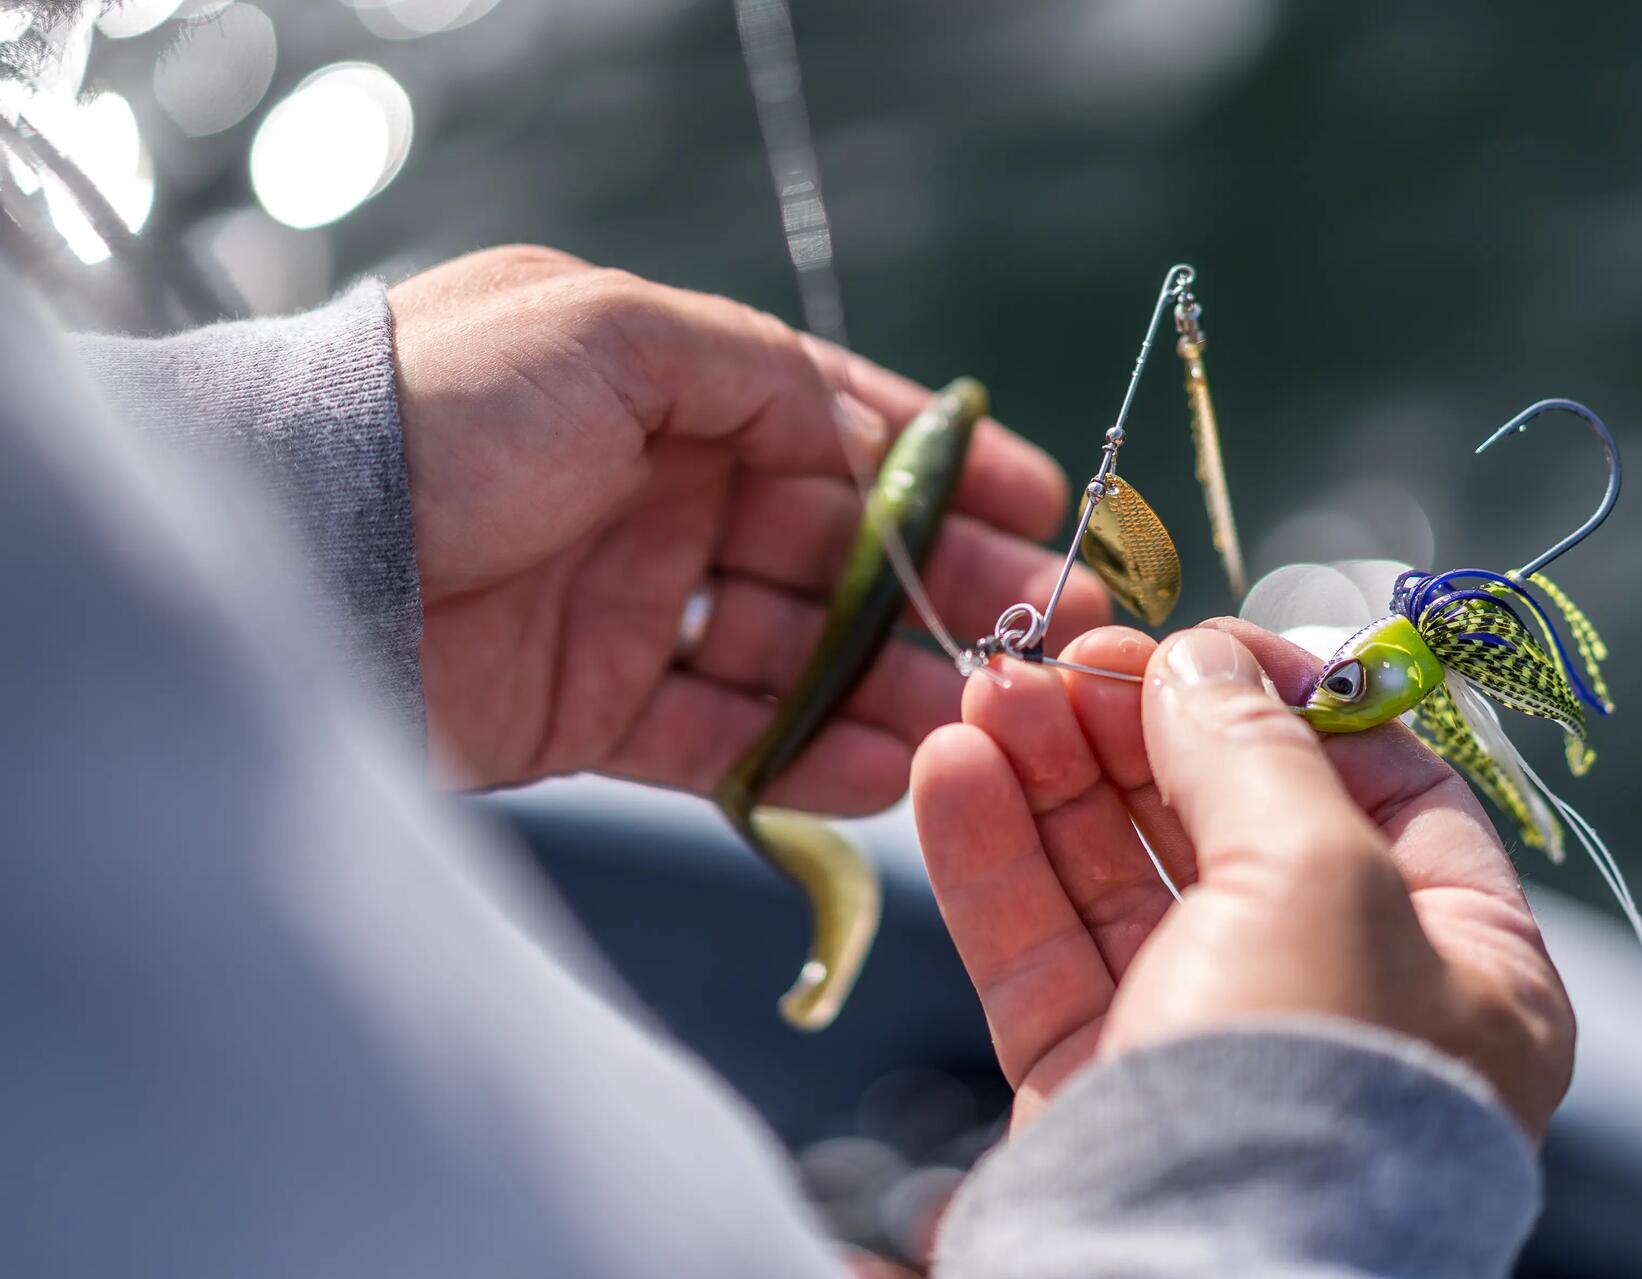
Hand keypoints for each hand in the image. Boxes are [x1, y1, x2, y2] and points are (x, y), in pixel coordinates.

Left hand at [390, 246, 1105, 795]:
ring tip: (996, 710)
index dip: (945, 464)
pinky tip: (892, 767)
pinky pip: (726, 740)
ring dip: (898, 682)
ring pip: (796, 653)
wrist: (290, 547)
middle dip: (951, 583)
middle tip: (1056, 622)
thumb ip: (755, 370)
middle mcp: (657, 496)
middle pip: (836, 549)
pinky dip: (807, 758)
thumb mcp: (611, 330)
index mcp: (666, 392)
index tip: (1044, 495)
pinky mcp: (590, 712)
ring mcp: (629, 608)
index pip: (836, 427)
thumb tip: (862, 425)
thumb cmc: (443, 410)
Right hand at [911, 620, 1574, 1138]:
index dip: (1288, 697)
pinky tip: (952, 771)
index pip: (1384, 786)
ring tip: (984, 692)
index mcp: (1460, 962)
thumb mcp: (1318, 877)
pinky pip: (1047, 951)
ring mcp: (1213, 1045)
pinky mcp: (1101, 1088)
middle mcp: (1341, 1001)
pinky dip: (997, 860)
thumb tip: (1204, 660)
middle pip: (1231, 823)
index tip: (1193, 638)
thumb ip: (1255, 750)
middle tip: (1057, 657)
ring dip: (1051, 777)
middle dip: (1137, 730)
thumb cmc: (1306, 1085)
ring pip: (1122, 882)